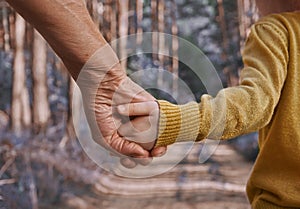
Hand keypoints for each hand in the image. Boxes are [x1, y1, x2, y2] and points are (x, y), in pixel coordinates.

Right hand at [76, 45, 165, 166]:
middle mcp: (132, 133)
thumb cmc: (99, 112)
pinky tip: (160, 143)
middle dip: (145, 159)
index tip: (129, 161)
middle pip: (143, 152)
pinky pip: (162, 126)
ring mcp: (143, 123)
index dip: (132, 162)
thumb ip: (121, 150)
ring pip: (155, 142)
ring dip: (157, 151)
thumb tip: (144, 155)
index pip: (129, 157)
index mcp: (119, 139)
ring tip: (156, 152)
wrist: (104, 86)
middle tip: (145, 156)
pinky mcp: (153, 112)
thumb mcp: (104, 137)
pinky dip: (163, 136)